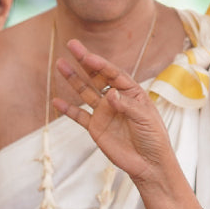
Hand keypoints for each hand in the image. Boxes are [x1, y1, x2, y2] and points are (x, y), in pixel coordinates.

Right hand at [52, 39, 180, 191]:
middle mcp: (116, 99)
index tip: (88, 56)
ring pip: (85, 92)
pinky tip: (56, 100)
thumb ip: (127, 106)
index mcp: (131, 92)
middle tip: (71, 45)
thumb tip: (110, 94)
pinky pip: (79, 116)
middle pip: (97, 77)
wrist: (149, 163)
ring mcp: (104, 113)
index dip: (101, 64)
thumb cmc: (154, 138)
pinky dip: (67, 109)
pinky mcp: (96, 128)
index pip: (113, 74)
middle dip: (84, 61)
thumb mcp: (146, 119)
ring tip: (60, 65)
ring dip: (73, 79)